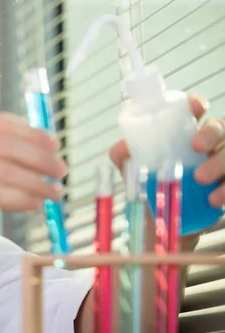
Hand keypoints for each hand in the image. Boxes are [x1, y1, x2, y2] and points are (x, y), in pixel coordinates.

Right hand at [0, 113, 66, 266]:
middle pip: (6, 144)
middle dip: (41, 157)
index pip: (1, 125)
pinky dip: (22, 197)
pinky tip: (36, 205)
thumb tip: (43, 154)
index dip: (32, 132)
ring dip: (38, 182)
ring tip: (55, 194)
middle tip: (62, 172)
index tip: (55, 147)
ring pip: (5, 169)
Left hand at [109, 94, 221, 243]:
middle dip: (211, 133)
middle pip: (220, 127)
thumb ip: (126, 161)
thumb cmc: (153, 190)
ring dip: (219, 163)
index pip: (195, 112)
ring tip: (201, 179)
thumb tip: (119, 150)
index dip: (197, 105)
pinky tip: (213, 200)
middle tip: (197, 147)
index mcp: (184, 136)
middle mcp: (209, 146)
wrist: (166, 227)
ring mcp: (221, 164)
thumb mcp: (137, 175)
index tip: (195, 107)